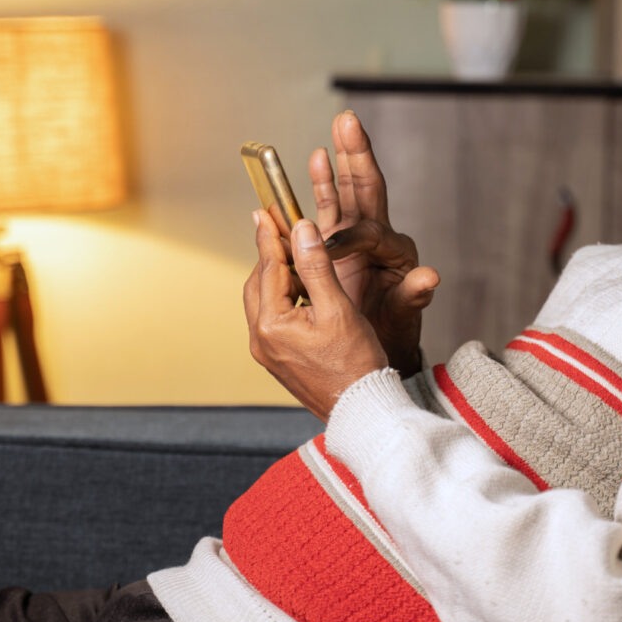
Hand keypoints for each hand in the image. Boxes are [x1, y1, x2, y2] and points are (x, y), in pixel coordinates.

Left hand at [244, 210, 387, 420]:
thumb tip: (302, 231)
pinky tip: (305, 292)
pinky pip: (273, 319)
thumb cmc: (356, 365)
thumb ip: (317, 266)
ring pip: (265, 301)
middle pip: (260, 283)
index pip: (268, 268)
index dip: (270, 236)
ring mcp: (267, 352)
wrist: (361, 409)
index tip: (265, 211)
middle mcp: (261, 339)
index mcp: (271, 324)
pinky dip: (285, 298)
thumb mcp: (338, 308)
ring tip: (298, 257)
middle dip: (272, 256)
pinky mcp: (278, 359)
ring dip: (279, 277)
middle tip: (282, 229)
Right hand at [309, 110, 439, 374]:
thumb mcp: (405, 316)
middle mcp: (378, 236)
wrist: (380, 344)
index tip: (327, 250)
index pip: (369, 233)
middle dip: (356, 154)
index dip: (349, 239)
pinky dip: (324, 182)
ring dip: (342, 159)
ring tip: (339, 126)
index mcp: (396, 251)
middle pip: (366, 187)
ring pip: (349, 190)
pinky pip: (331, 206)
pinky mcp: (338, 242)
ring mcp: (357, 236)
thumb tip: (430, 276)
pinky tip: (319, 156)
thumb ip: (414, 295)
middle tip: (349, 121)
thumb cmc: (394, 331)